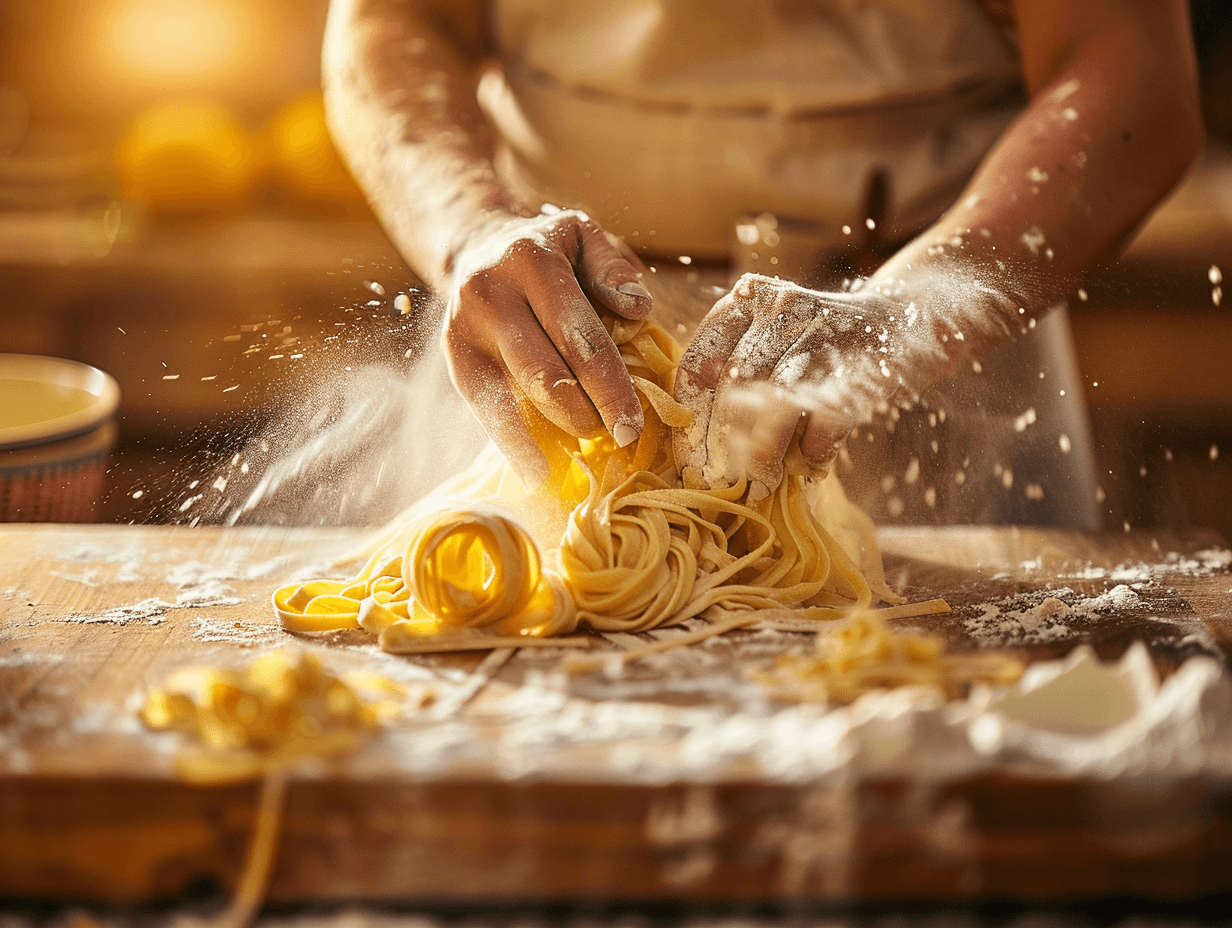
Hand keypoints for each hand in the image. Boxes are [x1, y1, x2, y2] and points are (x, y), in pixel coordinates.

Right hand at [443, 208, 652, 487]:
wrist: (479, 244)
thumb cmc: (549, 251)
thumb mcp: (583, 238)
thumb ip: (612, 269)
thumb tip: (640, 309)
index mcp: (532, 261)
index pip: (578, 335)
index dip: (609, 385)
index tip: (633, 424)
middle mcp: (491, 292)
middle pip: (545, 370)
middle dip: (586, 412)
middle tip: (620, 438)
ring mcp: (464, 325)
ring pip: (509, 394)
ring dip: (551, 430)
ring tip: (581, 454)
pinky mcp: (452, 353)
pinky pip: (483, 405)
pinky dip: (511, 442)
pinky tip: (535, 472)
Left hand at [672, 273, 1017, 496]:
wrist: (913, 317)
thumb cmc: (825, 344)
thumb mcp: (775, 345)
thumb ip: (738, 382)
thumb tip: (697, 450)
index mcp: (746, 300)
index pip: (700, 361)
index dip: (689, 417)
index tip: (686, 459)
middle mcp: (780, 306)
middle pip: (735, 385)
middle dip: (724, 441)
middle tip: (720, 482)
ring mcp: (824, 329)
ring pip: (777, 401)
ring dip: (765, 451)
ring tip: (760, 483)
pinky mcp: (865, 359)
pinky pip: (828, 412)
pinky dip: (815, 444)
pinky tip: (812, 462)